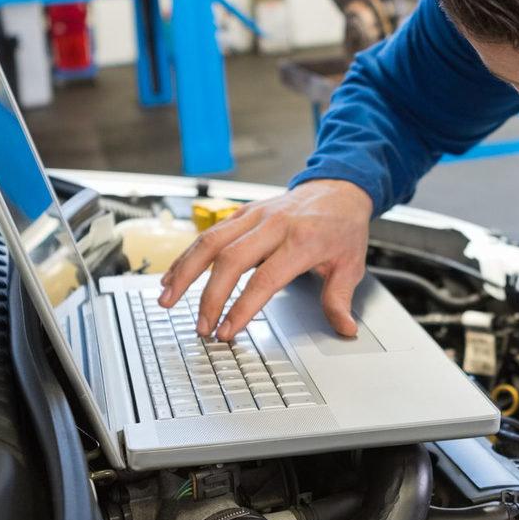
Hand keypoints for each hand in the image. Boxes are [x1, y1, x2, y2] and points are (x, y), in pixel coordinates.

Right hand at [159, 179, 373, 340]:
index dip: (243, 307)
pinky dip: (188, 255)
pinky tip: (173, 275)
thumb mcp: (351, 265)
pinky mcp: (243, 213)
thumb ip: (340, 299)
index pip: (265, 278)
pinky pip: (209, 233)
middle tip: (201, 326)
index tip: (228, 331)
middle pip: (231, 260)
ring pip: (211, 241)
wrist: (339, 188)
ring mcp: (255, 216)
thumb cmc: (342, 227)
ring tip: (167, 299)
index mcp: (302, 241)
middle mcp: (274, 225)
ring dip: (185, 272)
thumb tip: (344, 329)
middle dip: (210, 297)